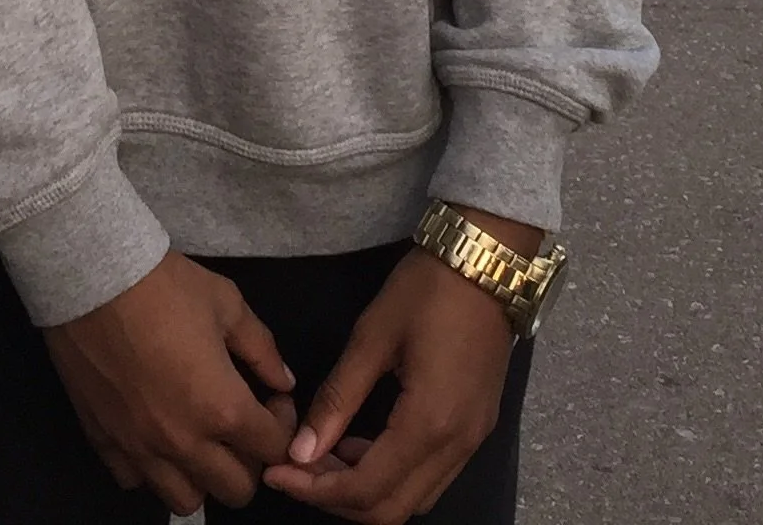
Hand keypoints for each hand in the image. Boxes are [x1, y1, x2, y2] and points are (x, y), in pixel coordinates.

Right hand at [42, 251, 297, 513]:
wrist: (91, 275)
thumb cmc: (164, 286)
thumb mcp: (226, 303)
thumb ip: (262, 348)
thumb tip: (282, 380)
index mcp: (222, 408)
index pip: (274, 448)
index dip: (281, 424)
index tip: (270, 399)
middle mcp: (184, 442)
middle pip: (237, 490)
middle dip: (249, 459)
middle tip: (238, 422)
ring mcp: (140, 447)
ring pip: (186, 500)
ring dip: (200, 475)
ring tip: (196, 436)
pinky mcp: (103, 440)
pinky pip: (134, 480)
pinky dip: (149, 468)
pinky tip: (151, 433)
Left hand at [261, 218, 529, 522]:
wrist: (486, 262)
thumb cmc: (425, 291)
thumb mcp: (371, 337)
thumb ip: (338, 398)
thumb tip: (301, 448)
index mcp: (429, 424)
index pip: (368, 488)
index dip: (318, 490)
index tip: (276, 473)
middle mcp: (456, 446)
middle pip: (393, 508)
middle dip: (338, 498)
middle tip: (295, 470)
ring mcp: (471, 442)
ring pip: (414, 498)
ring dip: (366, 490)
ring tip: (321, 456)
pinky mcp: (475, 430)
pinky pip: (430, 476)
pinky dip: (391, 474)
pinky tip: (358, 444)